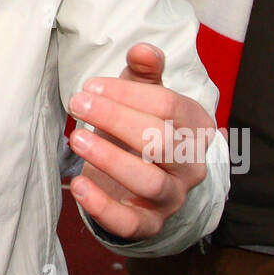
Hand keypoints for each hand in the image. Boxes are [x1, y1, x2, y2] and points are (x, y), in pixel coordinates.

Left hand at [67, 42, 215, 240]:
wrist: (145, 178)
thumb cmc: (144, 126)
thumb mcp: (146, 95)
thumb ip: (145, 72)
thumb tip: (142, 49)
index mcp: (197, 128)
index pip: (169, 107)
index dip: (128, 94)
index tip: (91, 86)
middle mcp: (192, 165)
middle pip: (160, 141)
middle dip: (115, 119)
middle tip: (77, 103)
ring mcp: (172, 198)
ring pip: (148, 182)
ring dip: (109, 158)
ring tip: (76, 138)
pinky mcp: (150, 225)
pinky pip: (130, 224)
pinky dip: (102, 207)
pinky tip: (78, 184)